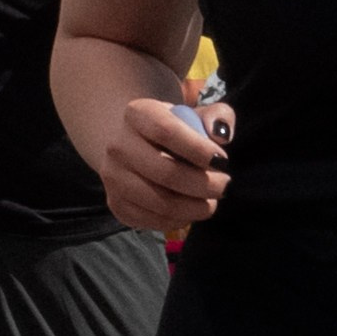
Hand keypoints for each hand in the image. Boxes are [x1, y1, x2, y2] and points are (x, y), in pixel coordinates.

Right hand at [98, 94, 227, 239]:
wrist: (134, 145)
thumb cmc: (173, 130)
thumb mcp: (195, 114)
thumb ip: (217, 116)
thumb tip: (221, 135)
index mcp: (137, 114)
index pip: (166, 131)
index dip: (198, 149)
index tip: (222, 161)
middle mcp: (117, 146)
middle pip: (166, 173)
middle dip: (204, 184)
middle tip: (224, 186)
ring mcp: (113, 178)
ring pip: (161, 203)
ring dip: (195, 207)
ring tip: (212, 201)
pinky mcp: (116, 204)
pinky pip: (153, 221)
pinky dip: (179, 220)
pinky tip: (191, 210)